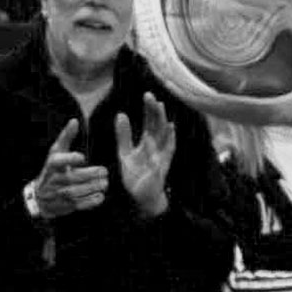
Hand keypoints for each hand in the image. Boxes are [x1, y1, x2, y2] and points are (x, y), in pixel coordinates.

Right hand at [26, 118, 106, 222]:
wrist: (39, 197)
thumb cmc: (52, 170)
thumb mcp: (56, 152)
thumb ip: (67, 137)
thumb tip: (75, 121)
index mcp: (52, 165)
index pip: (57, 162)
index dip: (69, 159)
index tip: (82, 157)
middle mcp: (54, 180)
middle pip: (70, 179)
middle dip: (88, 176)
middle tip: (104, 172)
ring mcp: (58, 194)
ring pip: (74, 193)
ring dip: (91, 189)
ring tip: (105, 184)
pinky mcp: (64, 206)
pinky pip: (76, 205)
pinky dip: (88, 203)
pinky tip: (100, 197)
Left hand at [111, 94, 175, 216]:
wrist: (140, 196)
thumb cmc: (135, 175)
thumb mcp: (125, 153)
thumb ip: (123, 135)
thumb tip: (120, 114)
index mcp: (147, 141)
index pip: (149, 121)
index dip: (148, 109)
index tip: (147, 95)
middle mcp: (156, 145)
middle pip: (157, 124)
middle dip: (154, 110)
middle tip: (150, 96)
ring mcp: (161, 153)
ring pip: (163, 133)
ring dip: (161, 120)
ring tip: (159, 107)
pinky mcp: (162, 164)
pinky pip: (168, 149)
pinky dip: (170, 138)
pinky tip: (170, 127)